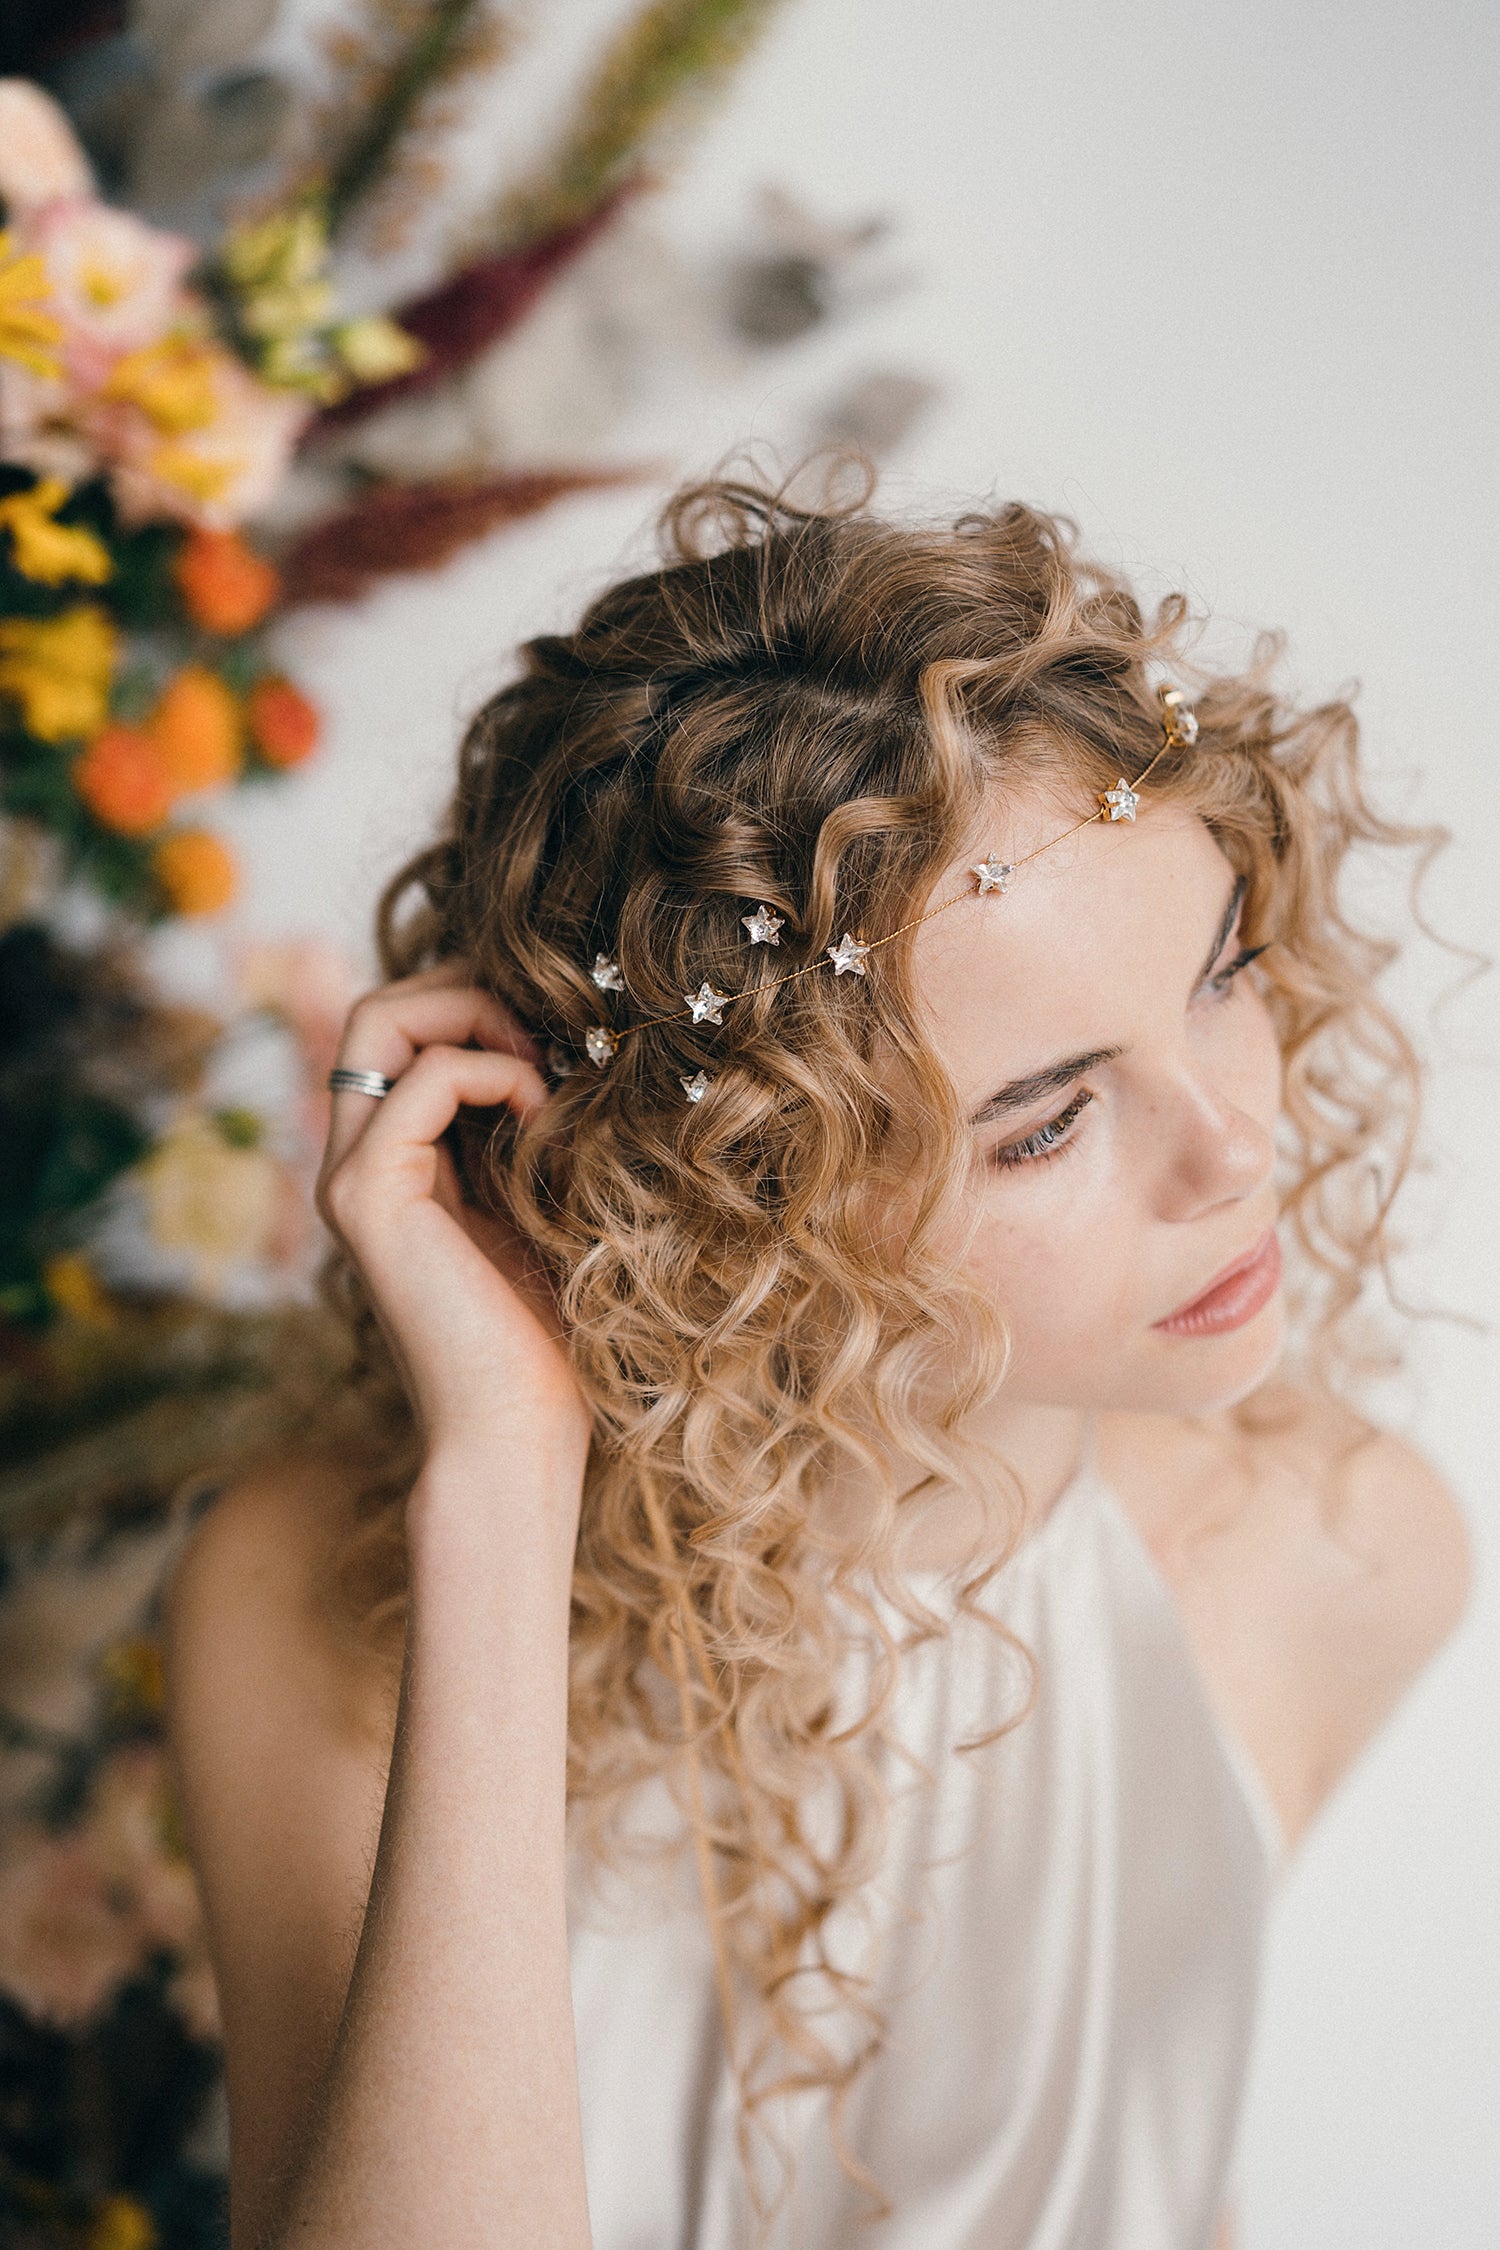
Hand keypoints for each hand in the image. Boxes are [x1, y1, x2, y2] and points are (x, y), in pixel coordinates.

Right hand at [317, 965, 589, 1496]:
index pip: (401, 1026)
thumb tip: (566, 1033)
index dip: (473, 1001)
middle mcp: (355, 1160)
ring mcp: (351, 1176)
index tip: (554, 1041)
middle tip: (546, 1035)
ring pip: (381, 1020)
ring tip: (545, 1070)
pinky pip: (421, 1081)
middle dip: (467, 989)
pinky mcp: (368, 1198)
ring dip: (476, 1017)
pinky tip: (542, 1119)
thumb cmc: (547, 1331)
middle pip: (379, 1006)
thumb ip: (524, 1124)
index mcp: (393, 1159)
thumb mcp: (540, 1197)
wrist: (517, 1431)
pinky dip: (492, 1073)